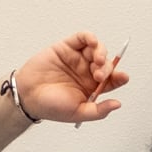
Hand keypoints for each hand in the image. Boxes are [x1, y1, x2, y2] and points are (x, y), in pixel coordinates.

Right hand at [12, 32, 127, 125]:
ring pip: (97, 49)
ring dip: (101, 53)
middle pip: (106, 64)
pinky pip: (82, 38)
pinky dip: (90, 38)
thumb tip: (118, 104)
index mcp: (92, 88)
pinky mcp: (66, 47)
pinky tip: (92, 43)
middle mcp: (86, 72)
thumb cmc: (51, 106)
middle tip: (99, 75)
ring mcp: (77, 59)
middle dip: (107, 68)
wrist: (28, 96)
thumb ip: (99, 110)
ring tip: (96, 62)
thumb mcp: (79, 113)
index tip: (122, 77)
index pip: (112, 80)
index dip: (119, 77)